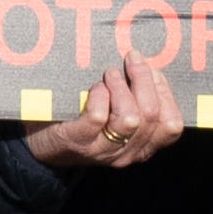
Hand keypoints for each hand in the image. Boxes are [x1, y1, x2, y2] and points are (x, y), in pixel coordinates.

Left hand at [24, 59, 186, 170]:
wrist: (41, 147)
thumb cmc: (84, 122)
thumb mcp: (118, 116)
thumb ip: (138, 99)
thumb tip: (148, 63)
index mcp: (143, 146)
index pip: (171, 125)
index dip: (165, 92)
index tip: (152, 69)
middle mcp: (126, 153)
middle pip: (152, 115)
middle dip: (143, 79)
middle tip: (130, 60)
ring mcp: (101, 150)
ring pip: (130, 118)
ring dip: (121, 87)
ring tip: (109, 74)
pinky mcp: (77, 141)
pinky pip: (98, 117)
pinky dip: (100, 96)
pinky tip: (94, 88)